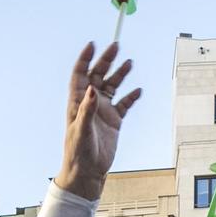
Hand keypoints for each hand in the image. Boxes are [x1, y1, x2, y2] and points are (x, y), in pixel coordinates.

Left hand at [56, 41, 140, 199]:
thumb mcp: (81, 129)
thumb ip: (87, 108)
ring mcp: (103, 111)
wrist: (88, 171)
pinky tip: (138, 90)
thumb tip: (92, 88)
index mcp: (77, 101)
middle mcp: (90, 102)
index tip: (93, 45)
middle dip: (106, 60)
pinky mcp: (114, 121)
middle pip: (98, 75)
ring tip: (129, 63)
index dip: (85, 59)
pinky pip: (124, 104)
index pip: (80, 74)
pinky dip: (131, 96)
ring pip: (113, 86)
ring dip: (120, 74)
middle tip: (116, 47)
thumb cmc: (78, 151)